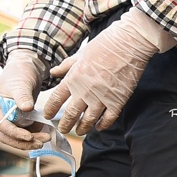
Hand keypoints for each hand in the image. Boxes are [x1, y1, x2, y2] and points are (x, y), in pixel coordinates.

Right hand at [0, 52, 48, 149]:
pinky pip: (26, 131)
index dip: (14, 133)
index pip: (1, 125)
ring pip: (17, 136)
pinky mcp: (20, 118)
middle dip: (23, 141)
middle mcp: (0, 114)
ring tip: (46, 138)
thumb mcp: (21, 83)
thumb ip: (22, 96)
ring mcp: (10, 117)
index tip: (29, 136)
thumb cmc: (20, 73)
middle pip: (7, 135)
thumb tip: (26, 108)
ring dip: (31, 140)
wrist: (26, 68)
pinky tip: (47, 132)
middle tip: (41, 142)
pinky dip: (35, 134)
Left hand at [42, 11, 168, 135]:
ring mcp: (102, 98)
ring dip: (82, 128)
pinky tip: (99, 127)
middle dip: (65, 125)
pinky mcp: (118, 101)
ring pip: (88, 120)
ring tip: (79, 131)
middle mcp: (85, 91)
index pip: (56, 100)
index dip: (50, 110)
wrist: (129, 44)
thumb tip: (53, 72)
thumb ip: (66, 66)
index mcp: (74, 78)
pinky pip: (108, 119)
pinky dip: (102, 125)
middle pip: (71, 114)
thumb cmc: (104, 45)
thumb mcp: (80, 54)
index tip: (48, 115)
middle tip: (62, 129)